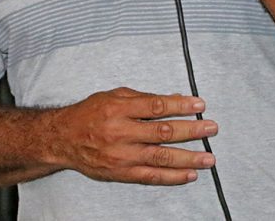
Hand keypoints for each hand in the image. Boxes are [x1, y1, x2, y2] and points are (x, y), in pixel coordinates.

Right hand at [53, 87, 216, 185]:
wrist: (63, 139)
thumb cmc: (90, 114)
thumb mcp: (113, 96)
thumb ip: (143, 98)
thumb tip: (174, 99)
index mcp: (118, 109)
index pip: (156, 106)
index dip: (180, 105)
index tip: (200, 103)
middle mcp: (120, 132)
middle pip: (163, 132)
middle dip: (191, 130)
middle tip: (211, 128)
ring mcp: (121, 155)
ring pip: (161, 157)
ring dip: (188, 158)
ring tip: (209, 158)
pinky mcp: (121, 173)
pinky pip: (151, 176)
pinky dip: (172, 177)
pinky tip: (190, 175)